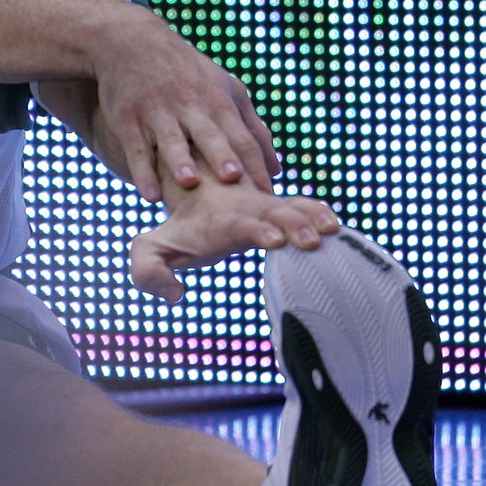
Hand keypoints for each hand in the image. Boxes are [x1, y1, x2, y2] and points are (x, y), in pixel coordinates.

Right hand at [90, 5, 280, 201]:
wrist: (134, 43)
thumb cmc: (188, 74)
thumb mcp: (224, 89)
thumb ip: (251, 127)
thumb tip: (276, 169)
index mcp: (218, 102)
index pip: (242, 136)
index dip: (254, 163)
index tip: (267, 192)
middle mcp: (190, 108)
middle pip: (209, 134)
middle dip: (221, 154)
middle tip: (233, 178)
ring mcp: (157, 113)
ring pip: (171, 140)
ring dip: (180, 160)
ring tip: (188, 181)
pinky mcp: (128, 120)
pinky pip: (136, 150)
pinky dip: (143, 172)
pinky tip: (151, 195)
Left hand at [129, 180, 339, 303]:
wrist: (196, 191)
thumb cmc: (176, 232)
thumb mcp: (149, 249)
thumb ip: (149, 271)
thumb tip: (173, 294)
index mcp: (217, 220)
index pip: (237, 223)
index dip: (255, 229)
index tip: (273, 241)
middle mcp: (244, 209)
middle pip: (270, 212)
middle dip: (291, 224)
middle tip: (311, 240)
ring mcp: (265, 206)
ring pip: (290, 206)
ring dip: (311, 217)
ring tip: (332, 230)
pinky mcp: (280, 209)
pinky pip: (302, 205)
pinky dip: (318, 212)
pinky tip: (337, 227)